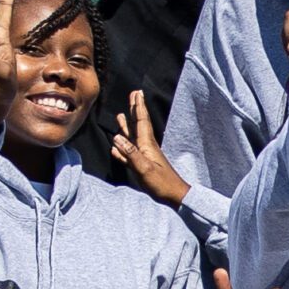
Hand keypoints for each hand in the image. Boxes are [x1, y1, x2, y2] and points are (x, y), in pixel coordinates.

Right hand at [112, 91, 190, 212]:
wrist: (173, 196)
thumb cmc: (162, 183)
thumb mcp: (145, 168)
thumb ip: (131, 153)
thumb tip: (116, 138)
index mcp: (147, 145)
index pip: (142, 121)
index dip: (138, 107)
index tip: (137, 93)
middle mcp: (145, 147)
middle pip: (138, 124)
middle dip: (135, 110)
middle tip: (133, 95)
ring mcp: (144, 156)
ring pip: (132, 137)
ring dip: (127, 125)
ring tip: (122, 115)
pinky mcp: (141, 165)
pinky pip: (128, 153)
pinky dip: (121, 148)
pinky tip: (115, 146)